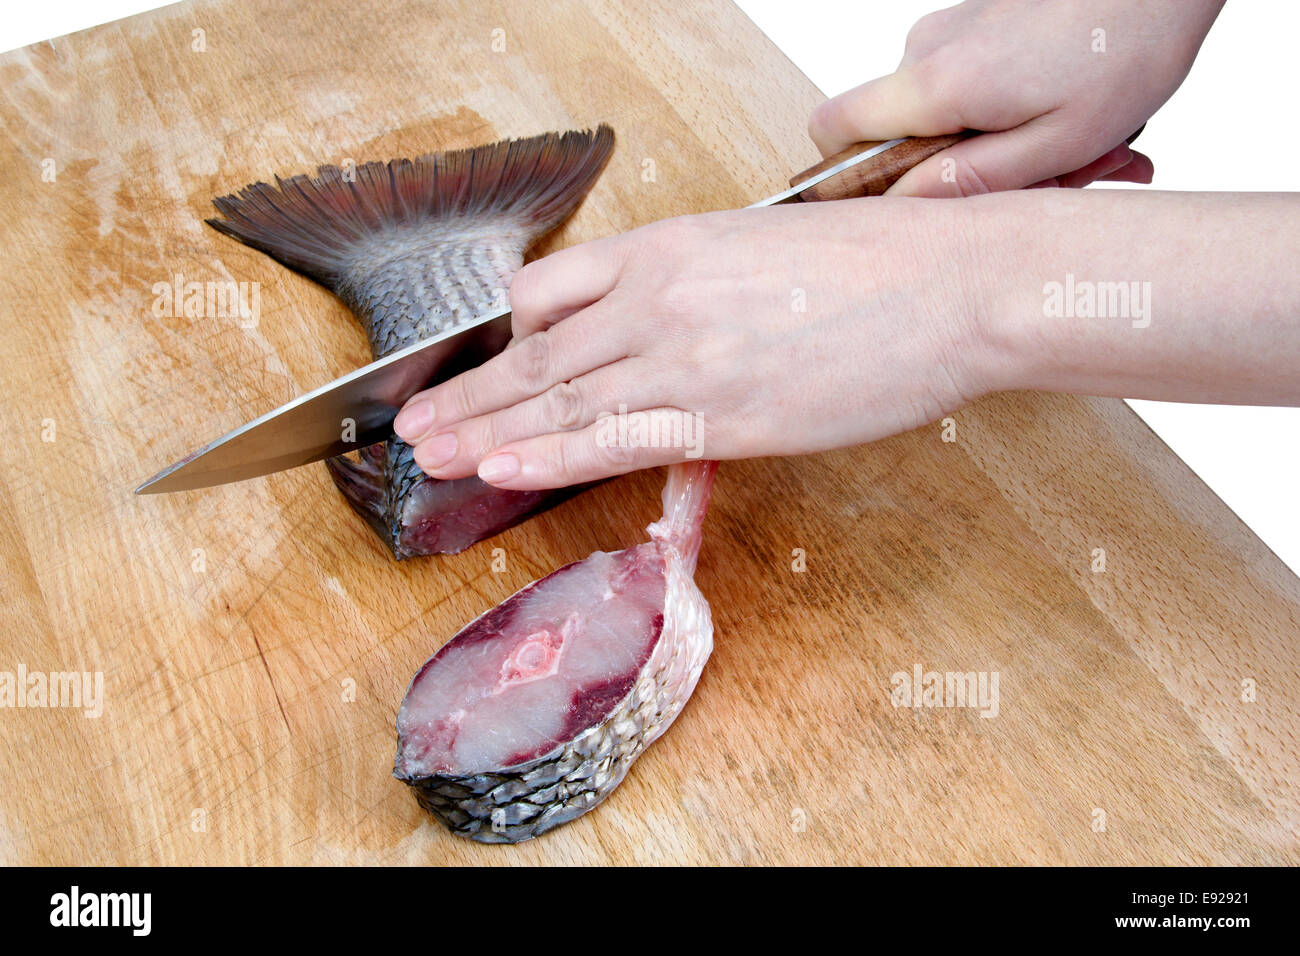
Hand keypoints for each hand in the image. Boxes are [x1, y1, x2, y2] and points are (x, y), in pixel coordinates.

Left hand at [392, 200, 990, 489]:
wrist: (950, 284)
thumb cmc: (878, 263)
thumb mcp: (766, 249)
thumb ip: (699, 288)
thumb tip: (670, 329)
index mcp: (669, 246)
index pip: (553, 288)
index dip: (507, 333)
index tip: (483, 363)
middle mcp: (657, 297)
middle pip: (536, 350)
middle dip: (469, 392)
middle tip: (413, 425)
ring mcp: (683, 357)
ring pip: (558, 396)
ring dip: (486, 428)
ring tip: (431, 454)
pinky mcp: (720, 415)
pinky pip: (612, 438)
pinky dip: (549, 454)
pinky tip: (502, 466)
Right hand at [809, 0, 1223, 194]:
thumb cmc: (1126, 46)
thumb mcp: (1057, 144)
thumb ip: (969, 180)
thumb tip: (904, 204)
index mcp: (938, 85)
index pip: (833, 128)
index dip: (845, 172)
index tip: (894, 198)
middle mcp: (929, 48)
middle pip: (898, 131)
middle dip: (957, 168)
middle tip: (1039, 178)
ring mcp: (951, 28)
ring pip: (942, 110)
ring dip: (997, 139)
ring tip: (1074, 144)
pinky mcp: (976, 19)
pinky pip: (970, 82)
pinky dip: (1014, 107)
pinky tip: (1070, 111)